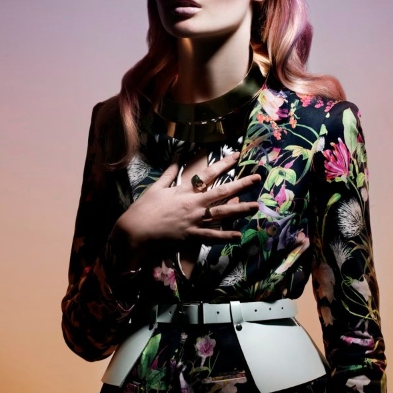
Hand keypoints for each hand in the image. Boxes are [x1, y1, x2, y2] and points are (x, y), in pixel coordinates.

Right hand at [110, 152, 259, 267]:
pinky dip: (225, 236)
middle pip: (222, 192)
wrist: (135, 231)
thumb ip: (169, 172)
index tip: (237, 155)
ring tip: (256, 206)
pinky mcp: (192, 236)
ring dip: (240, 210)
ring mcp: (195, 220)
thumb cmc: (144, 208)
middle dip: (241, 184)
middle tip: (257, 178)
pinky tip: (239, 235)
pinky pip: (212, 237)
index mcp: (185, 190)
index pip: (208, 173)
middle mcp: (193, 203)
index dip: (224, 163)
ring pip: (222, 214)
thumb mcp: (156, 187)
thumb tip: (178, 156)